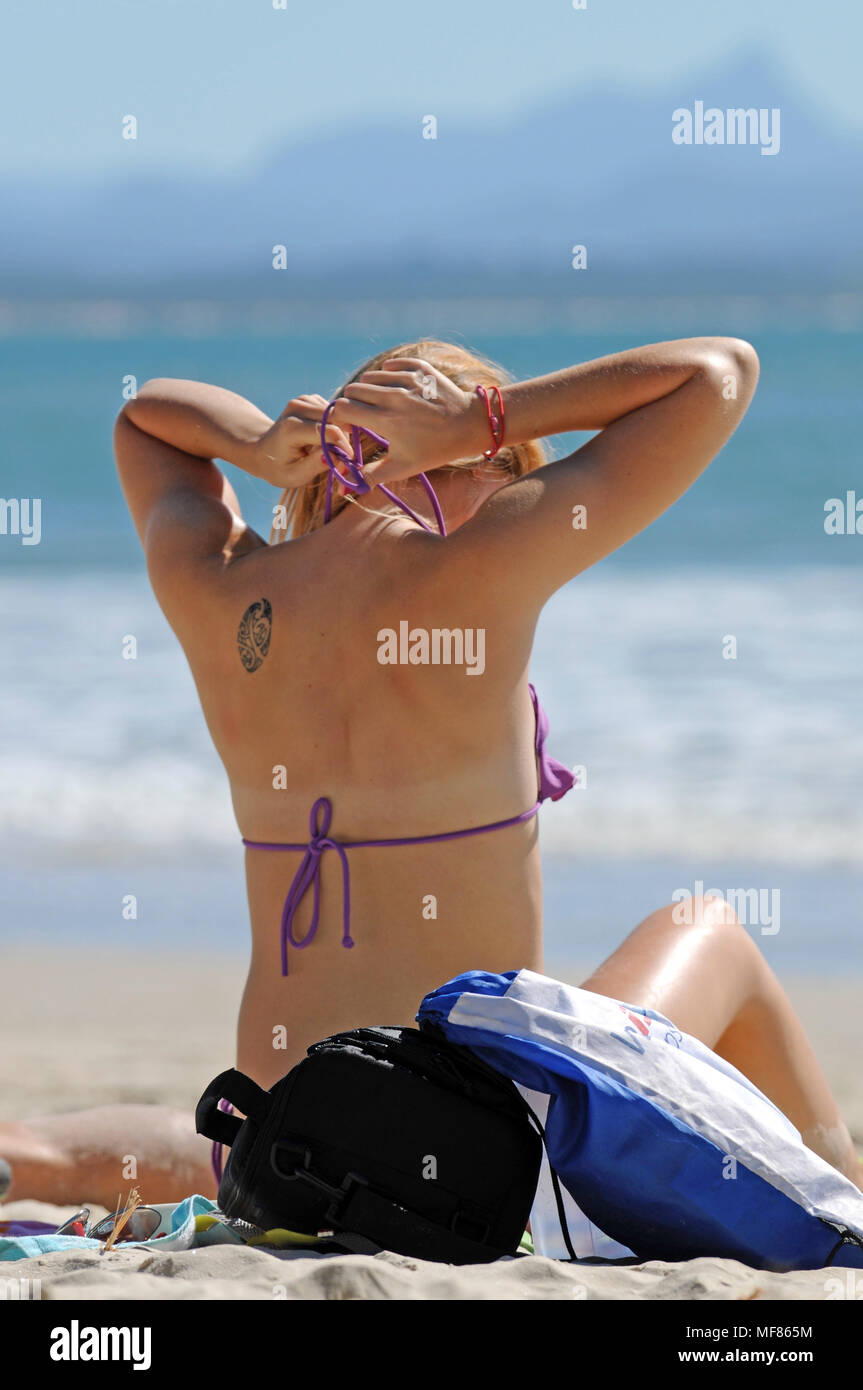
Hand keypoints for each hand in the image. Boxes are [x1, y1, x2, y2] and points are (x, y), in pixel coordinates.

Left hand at [250, 395, 352, 487]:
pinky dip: (337, 427)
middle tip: (344, 459)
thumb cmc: (278, 467)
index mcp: (291, 427)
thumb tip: (339, 457)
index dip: (344, 447)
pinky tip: (326, 439)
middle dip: (345, 440)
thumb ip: (316, 466)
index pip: (330, 431)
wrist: (263, 450)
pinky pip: (334, 412)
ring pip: (339, 415)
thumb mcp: (294, 476)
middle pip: (337, 420)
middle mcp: (297, 407)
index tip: (349, 462)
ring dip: (342, 434)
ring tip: (331, 451)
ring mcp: (304, 400)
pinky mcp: (311, 399)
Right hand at [329, 359, 483, 483]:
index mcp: (387, 420)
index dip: (342, 418)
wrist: (470, 425)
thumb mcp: (403, 466)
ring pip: (370, 376)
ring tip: (383, 404)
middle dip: (354, 402)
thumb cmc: (434, 450)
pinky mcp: (418, 367)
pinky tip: (398, 390)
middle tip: (366, 415)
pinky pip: (389, 366)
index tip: (353, 426)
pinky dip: (388, 376)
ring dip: (370, 389)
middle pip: (353, 390)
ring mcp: (407, 379)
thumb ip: (371, 475)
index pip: (343, 408)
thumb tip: (342, 488)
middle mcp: (395, 396)